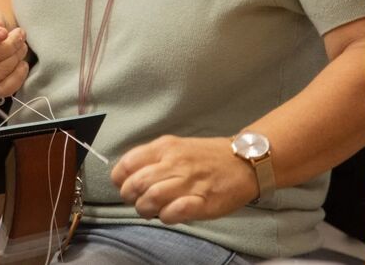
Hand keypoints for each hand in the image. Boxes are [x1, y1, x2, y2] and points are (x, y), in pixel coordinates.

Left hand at [111, 135, 256, 223]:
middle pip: (135, 184)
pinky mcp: (203, 201)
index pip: (127, 164)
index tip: (126, 187)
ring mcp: (189, 182)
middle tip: (139, 202)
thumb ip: (152, 159)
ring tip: (153, 211)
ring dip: (146, 210)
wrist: (244, 162)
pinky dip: (167, 216)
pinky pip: (174, 212)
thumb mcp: (176, 147)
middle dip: (131, 199)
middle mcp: (174, 162)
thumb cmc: (206, 158)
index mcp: (164, 147)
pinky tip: (171, 214)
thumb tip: (127, 178)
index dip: (121, 181)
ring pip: (150, 199)